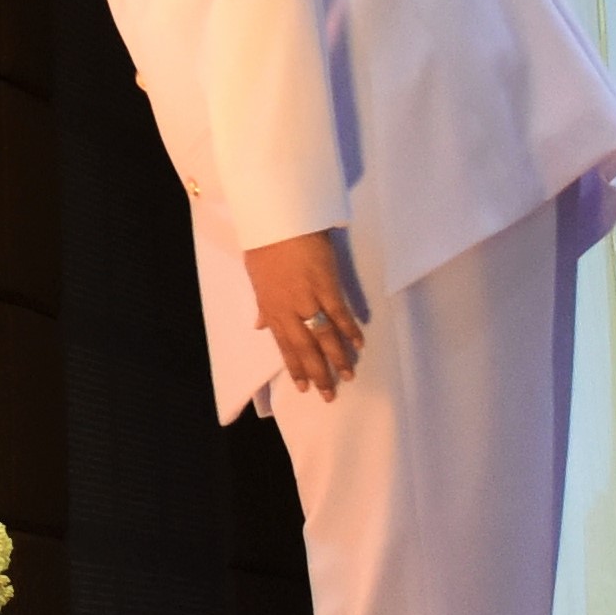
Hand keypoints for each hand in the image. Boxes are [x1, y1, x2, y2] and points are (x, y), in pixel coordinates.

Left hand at [246, 229, 370, 403]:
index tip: (304, 387)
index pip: (284, 345)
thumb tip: (260, 326)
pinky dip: (350, 329)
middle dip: (318, 373)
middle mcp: (289, 309)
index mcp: (271, 308)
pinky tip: (359, 343)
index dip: (295, 367)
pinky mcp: (327, 285)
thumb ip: (263, 305)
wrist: (278, 220)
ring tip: (349, 375)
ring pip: (324, 336)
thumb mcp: (256, 277)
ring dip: (338, 357)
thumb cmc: (264, 244)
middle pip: (305, 348)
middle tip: (329, 394)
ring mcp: (308, 299)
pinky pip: (340, 314)